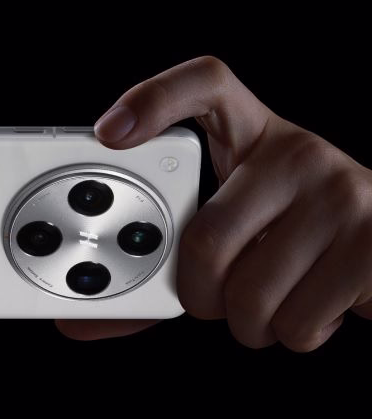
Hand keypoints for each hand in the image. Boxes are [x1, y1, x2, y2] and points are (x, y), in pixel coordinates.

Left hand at [56, 57, 371, 350]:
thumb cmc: (292, 241)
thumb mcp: (236, 226)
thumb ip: (164, 260)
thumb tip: (75, 321)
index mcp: (255, 134)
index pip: (206, 83)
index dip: (153, 99)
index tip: (108, 133)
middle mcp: (299, 152)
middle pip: (205, 238)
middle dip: (197, 295)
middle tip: (214, 297)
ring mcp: (343, 193)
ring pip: (250, 295)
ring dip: (247, 324)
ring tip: (271, 301)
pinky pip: (297, 322)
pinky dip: (293, 335)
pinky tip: (312, 307)